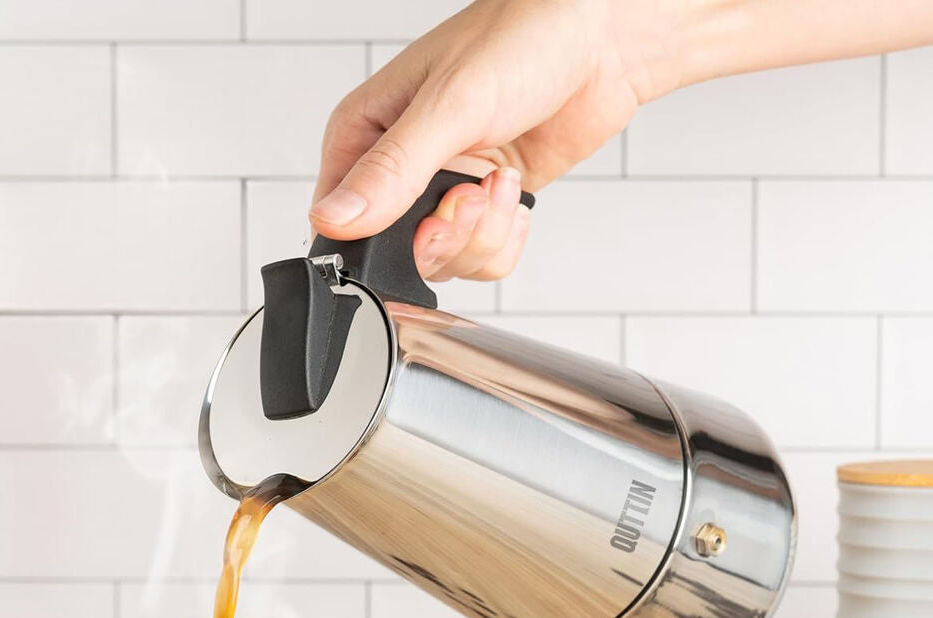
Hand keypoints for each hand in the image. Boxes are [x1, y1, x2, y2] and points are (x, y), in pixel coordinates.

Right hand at [308, 0, 676, 281]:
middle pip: (397, 253)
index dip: (382, 239)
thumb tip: (333, 219)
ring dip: (483, 234)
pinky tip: (514, 192)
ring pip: (443, 261)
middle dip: (446, 237)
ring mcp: (444, 189)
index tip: (429, 215)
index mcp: (366, 135)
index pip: (341, 221)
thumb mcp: (448, 106)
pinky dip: (505, 237)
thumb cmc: (521, 42)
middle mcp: (399, 168)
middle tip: (474, 194)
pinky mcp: (484, 205)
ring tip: (502, 180)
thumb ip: (391, 170)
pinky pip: (480, 257)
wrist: (599, 41)